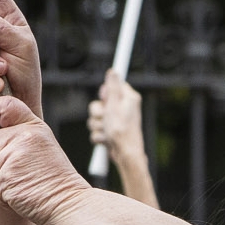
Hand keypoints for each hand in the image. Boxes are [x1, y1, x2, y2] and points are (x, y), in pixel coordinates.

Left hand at [0, 92, 91, 224]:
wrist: (68, 202)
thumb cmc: (52, 177)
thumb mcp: (40, 144)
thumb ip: (17, 133)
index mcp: (33, 126)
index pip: (3, 105)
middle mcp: (24, 137)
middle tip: (20, 169)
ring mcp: (15, 157)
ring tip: (23, 181)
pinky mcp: (7, 178)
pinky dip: (4, 195)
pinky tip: (23, 192)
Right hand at [90, 70, 156, 204]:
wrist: (125, 154)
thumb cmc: (122, 130)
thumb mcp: (114, 105)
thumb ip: (112, 88)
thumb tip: (113, 71)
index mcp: (128, 98)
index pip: (111, 87)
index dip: (105, 95)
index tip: (105, 100)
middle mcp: (122, 108)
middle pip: (99, 104)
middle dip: (98, 113)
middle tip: (105, 118)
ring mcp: (115, 121)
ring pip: (95, 118)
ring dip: (97, 126)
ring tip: (107, 132)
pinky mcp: (110, 132)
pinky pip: (96, 130)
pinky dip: (99, 136)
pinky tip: (107, 140)